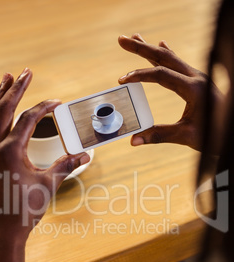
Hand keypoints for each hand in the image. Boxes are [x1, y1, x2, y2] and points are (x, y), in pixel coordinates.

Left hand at [0, 68, 89, 239]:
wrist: (2, 232)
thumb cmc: (25, 210)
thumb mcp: (48, 185)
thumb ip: (66, 166)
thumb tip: (85, 155)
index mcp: (11, 150)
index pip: (28, 119)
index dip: (44, 107)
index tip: (57, 102)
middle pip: (6, 110)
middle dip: (16, 88)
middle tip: (26, 71)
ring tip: (5, 79)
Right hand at [118, 34, 222, 151]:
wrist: (232, 131)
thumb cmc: (214, 133)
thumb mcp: (186, 136)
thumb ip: (160, 135)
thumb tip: (134, 140)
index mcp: (194, 89)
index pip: (161, 75)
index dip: (140, 75)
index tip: (123, 80)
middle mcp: (196, 77)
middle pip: (163, 57)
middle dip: (141, 48)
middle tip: (122, 39)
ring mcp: (198, 76)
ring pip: (171, 57)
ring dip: (151, 48)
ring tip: (135, 37)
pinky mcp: (198, 80)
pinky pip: (179, 63)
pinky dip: (167, 54)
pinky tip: (162, 44)